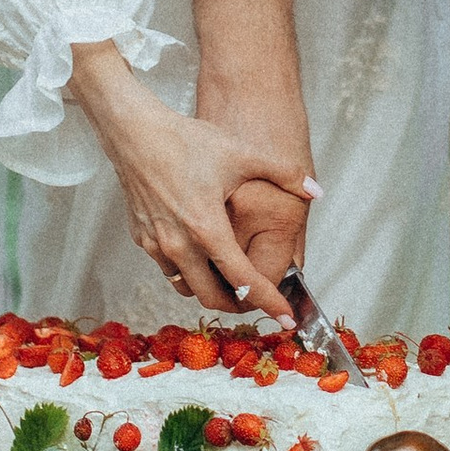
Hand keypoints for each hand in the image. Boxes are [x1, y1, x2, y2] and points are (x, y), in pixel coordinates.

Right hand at [70, 43, 316, 313]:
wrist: (134, 131)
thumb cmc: (185, 140)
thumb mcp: (241, 153)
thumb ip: (284, 172)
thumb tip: (315, 189)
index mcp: (207, 230)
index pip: (244, 280)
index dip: (269, 302)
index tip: (286, 319)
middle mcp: (179, 246)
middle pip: (212, 298)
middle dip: (239, 304)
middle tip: (258, 299)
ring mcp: (156, 245)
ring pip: (187, 288)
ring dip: (210, 290)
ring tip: (231, 280)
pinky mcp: (141, 239)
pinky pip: (169, 270)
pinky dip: (188, 272)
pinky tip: (201, 254)